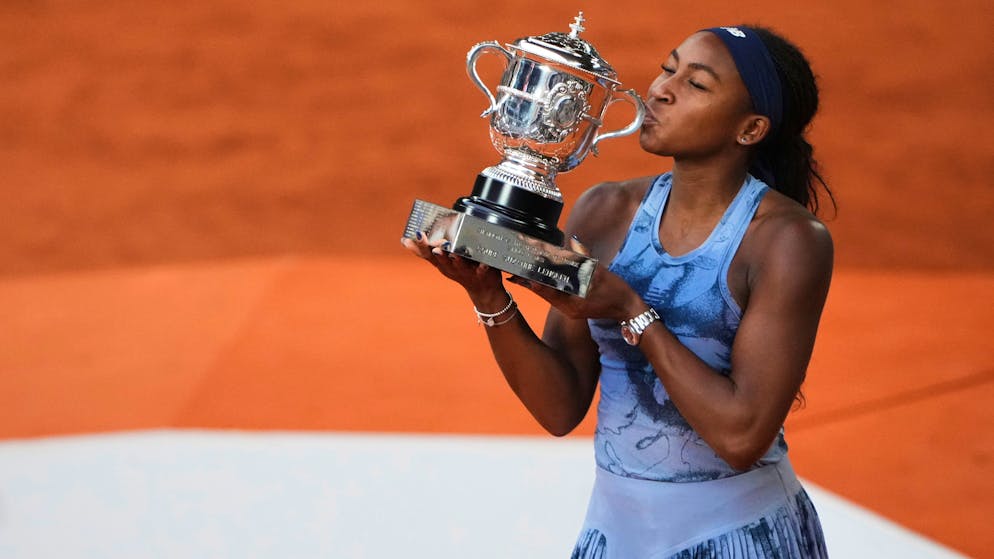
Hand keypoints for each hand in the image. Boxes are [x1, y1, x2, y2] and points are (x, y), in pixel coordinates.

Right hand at [400, 232, 504, 303]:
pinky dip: (482, 267)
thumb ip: (427, 252)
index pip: (427, 254)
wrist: (483, 289)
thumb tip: (405, 240)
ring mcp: (465, 272)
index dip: (421, 245)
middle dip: (438, 253)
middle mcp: (451, 268)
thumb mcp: (441, 262)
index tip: (417, 234)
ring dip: (456, 260)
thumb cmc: (460, 271)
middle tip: (434, 245)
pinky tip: (483, 263)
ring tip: (455, 254)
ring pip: (460, 266)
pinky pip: (481, 271)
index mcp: (441, 263)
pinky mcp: (481, 274)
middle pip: (442, 260)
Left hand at [507, 237, 644, 321]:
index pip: (547, 290)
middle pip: (543, 292)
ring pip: (547, 294)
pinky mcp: (572, 305)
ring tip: (519, 273)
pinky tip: (538, 277)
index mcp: (572, 303)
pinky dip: (547, 285)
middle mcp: (567, 308)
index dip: (532, 280)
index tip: (519, 272)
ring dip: (535, 282)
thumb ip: (585, 258)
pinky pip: (556, 294)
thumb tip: (574, 242)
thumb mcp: (602, 273)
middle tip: (512, 270)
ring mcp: (569, 308)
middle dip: (528, 280)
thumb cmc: (617, 293)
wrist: (629, 310)